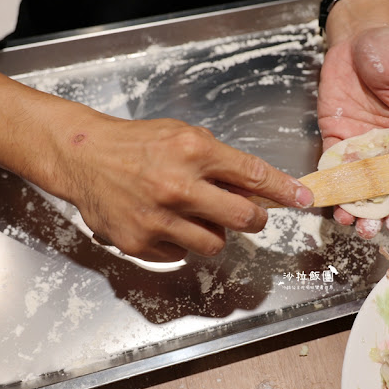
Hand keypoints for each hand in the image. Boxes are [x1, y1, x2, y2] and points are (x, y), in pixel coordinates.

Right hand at [56, 115, 313, 261]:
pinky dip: (182, 241)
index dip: (283, 189)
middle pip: (244, 218)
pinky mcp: (139, 241)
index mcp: (193, 152)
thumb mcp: (183, 135)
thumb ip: (219, 160)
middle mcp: (178, 186)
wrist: (85, 156)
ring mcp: (158, 218)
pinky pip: (181, 253)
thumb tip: (255, 186)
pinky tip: (167, 222)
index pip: (253, 174)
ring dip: (216, 232)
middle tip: (252, 215)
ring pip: (215, 243)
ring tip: (197, 215)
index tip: (303, 198)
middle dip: (255, 218)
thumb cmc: (138, 142)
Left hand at [317, 26, 388, 237]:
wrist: (355, 36)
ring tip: (346, 221)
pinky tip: (326, 200)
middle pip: (383, 188)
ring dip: (351, 204)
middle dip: (376, 212)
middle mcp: (386, 147)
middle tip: (367, 231)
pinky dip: (330, 185)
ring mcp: (359, 145)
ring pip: (356, 183)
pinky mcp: (334, 137)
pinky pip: (332, 166)